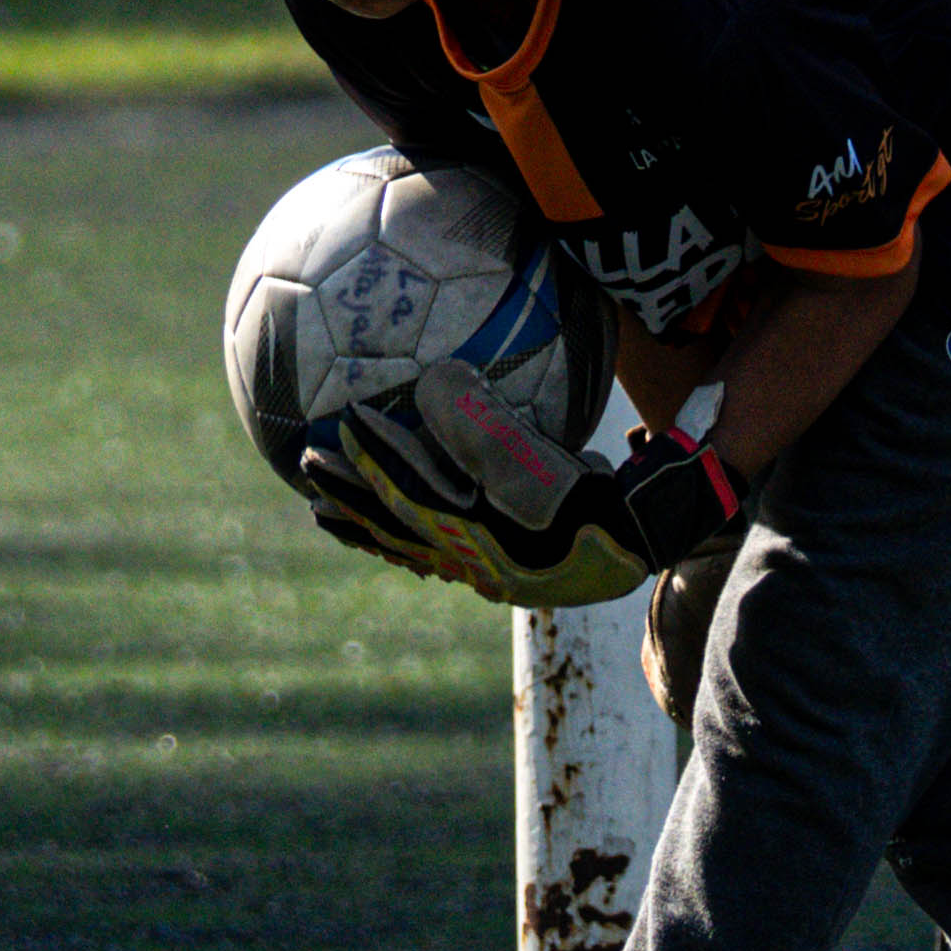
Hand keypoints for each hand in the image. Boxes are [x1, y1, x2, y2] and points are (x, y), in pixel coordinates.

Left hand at [313, 370, 744, 608]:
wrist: (646, 540)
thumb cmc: (597, 495)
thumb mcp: (542, 456)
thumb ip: (484, 420)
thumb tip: (432, 381)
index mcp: (475, 535)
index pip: (408, 492)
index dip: (371, 458)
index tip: (340, 424)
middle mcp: (470, 560)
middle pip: (394, 527)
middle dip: (348, 497)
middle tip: (305, 470)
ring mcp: (486, 570)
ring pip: (410, 545)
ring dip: (367, 523)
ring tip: (327, 509)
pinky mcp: (505, 568)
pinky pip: (440, 550)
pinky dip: (407, 534)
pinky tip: (402, 520)